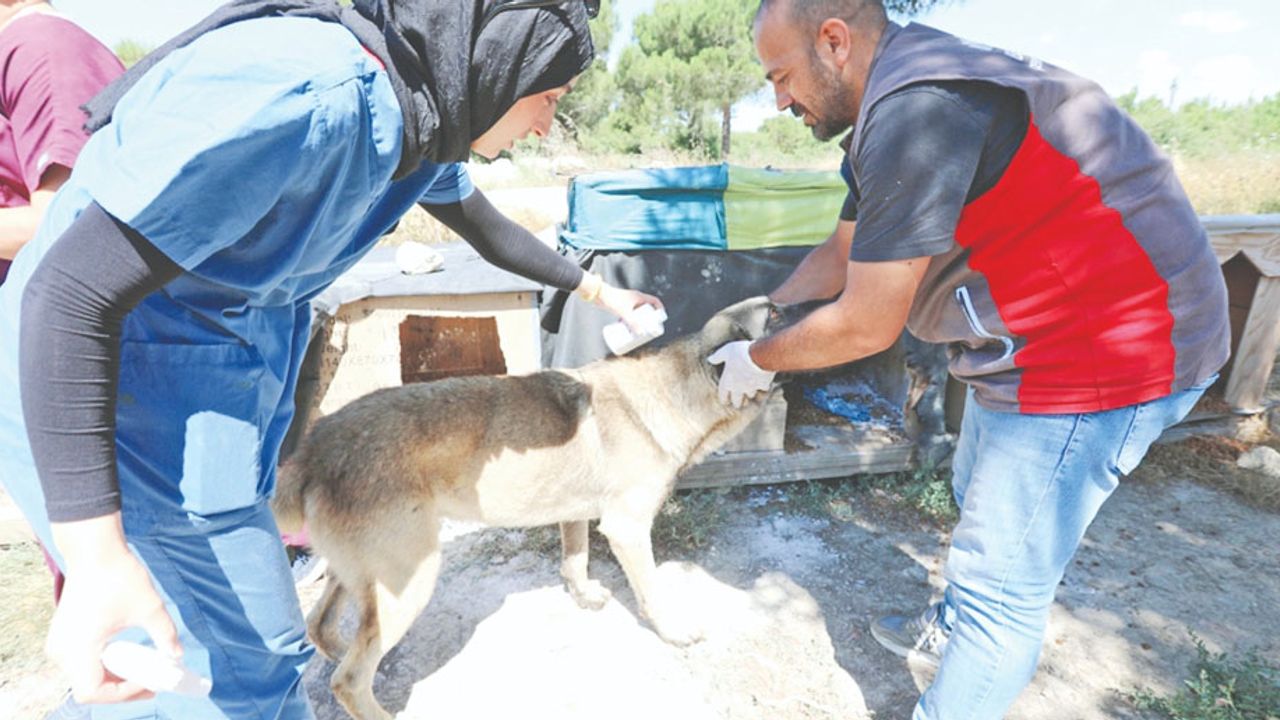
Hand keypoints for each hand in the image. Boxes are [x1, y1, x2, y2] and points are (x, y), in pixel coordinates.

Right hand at [49, 515, 181, 703]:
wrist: (94, 550)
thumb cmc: (119, 576)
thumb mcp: (149, 608)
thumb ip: (164, 635)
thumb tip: (177, 655)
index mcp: (77, 649)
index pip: (93, 691)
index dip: (122, 693)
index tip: (149, 681)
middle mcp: (61, 651)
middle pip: (89, 687)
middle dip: (121, 689)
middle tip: (151, 683)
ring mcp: (58, 644)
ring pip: (84, 676)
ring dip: (112, 678)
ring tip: (142, 672)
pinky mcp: (62, 635)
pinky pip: (81, 662)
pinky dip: (103, 665)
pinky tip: (126, 658)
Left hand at [596, 283, 663, 331]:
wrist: (597, 294)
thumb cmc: (612, 299)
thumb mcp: (624, 312)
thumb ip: (632, 322)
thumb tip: (640, 334)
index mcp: (639, 297)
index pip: (654, 301)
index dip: (660, 309)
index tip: (661, 319)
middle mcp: (635, 299)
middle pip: (646, 310)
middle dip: (649, 320)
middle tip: (649, 330)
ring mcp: (628, 303)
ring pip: (637, 314)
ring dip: (640, 322)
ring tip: (640, 332)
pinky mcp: (621, 307)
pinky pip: (629, 315)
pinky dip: (631, 321)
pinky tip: (629, 329)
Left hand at [707, 340, 775, 406]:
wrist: (760, 355)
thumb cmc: (740, 352)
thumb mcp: (726, 351)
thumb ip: (718, 356)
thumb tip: (710, 359)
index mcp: (727, 381)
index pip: (723, 396)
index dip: (724, 399)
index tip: (725, 401)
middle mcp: (738, 388)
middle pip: (737, 401)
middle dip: (737, 401)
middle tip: (738, 402)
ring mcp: (751, 388)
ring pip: (750, 395)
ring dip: (750, 393)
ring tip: (751, 391)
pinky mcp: (763, 385)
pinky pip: (763, 388)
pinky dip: (763, 386)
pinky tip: (764, 382)